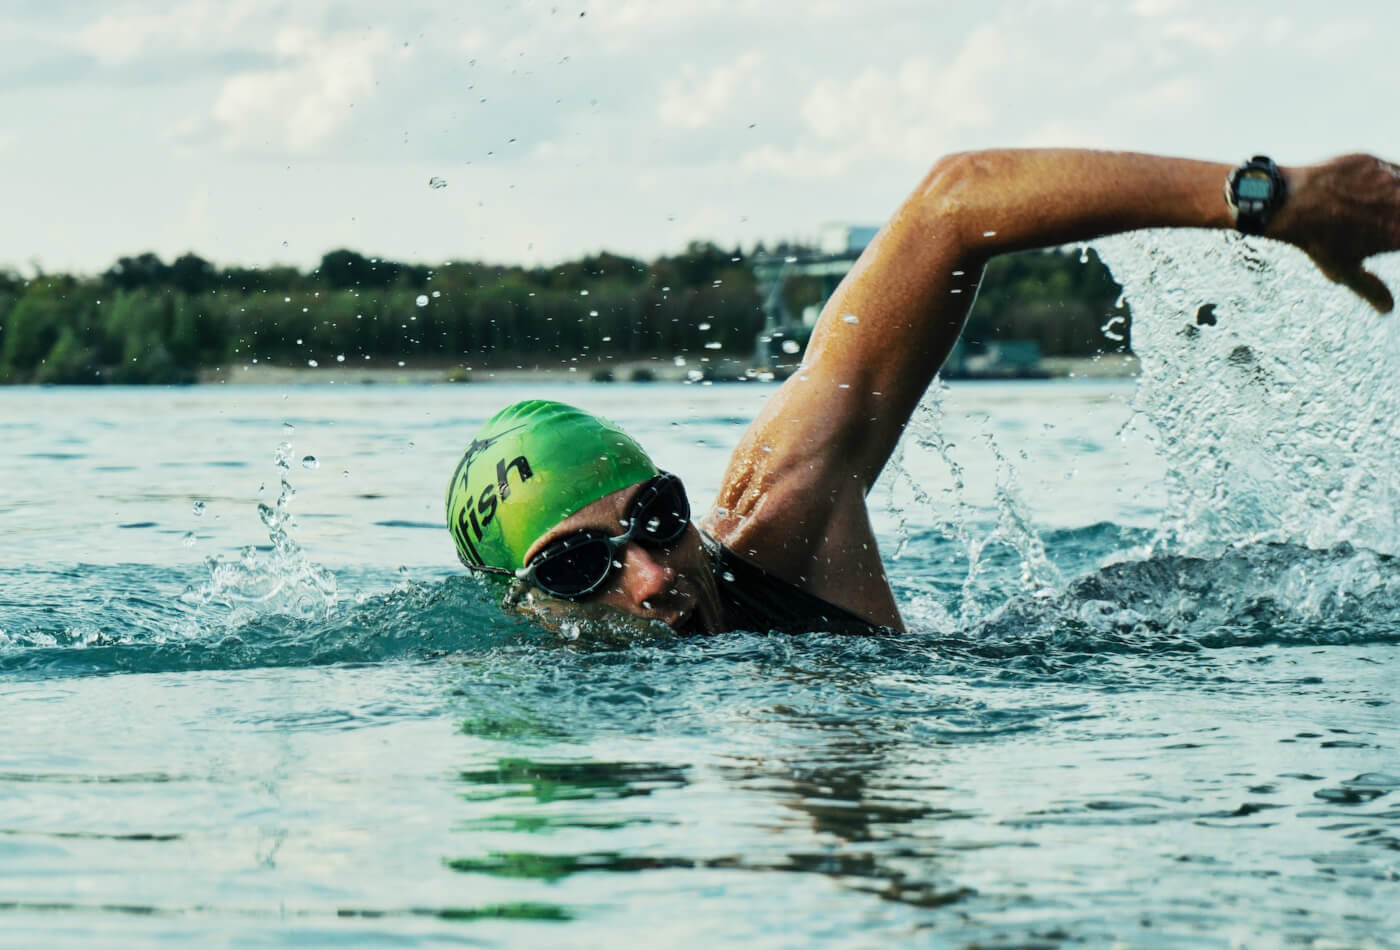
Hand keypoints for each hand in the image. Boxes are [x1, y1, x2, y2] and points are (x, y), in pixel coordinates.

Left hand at [1275, 153, 1399, 312]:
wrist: (1288, 204)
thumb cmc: (1317, 241)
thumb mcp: (1345, 270)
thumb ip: (1371, 289)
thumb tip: (1388, 308)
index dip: (1395, 238)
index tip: (1390, 238)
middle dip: (1394, 219)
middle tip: (1383, 225)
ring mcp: (1389, 177)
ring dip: (1393, 198)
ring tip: (1371, 212)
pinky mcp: (1373, 161)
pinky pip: (1389, 170)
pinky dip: (1385, 180)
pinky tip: (1364, 192)